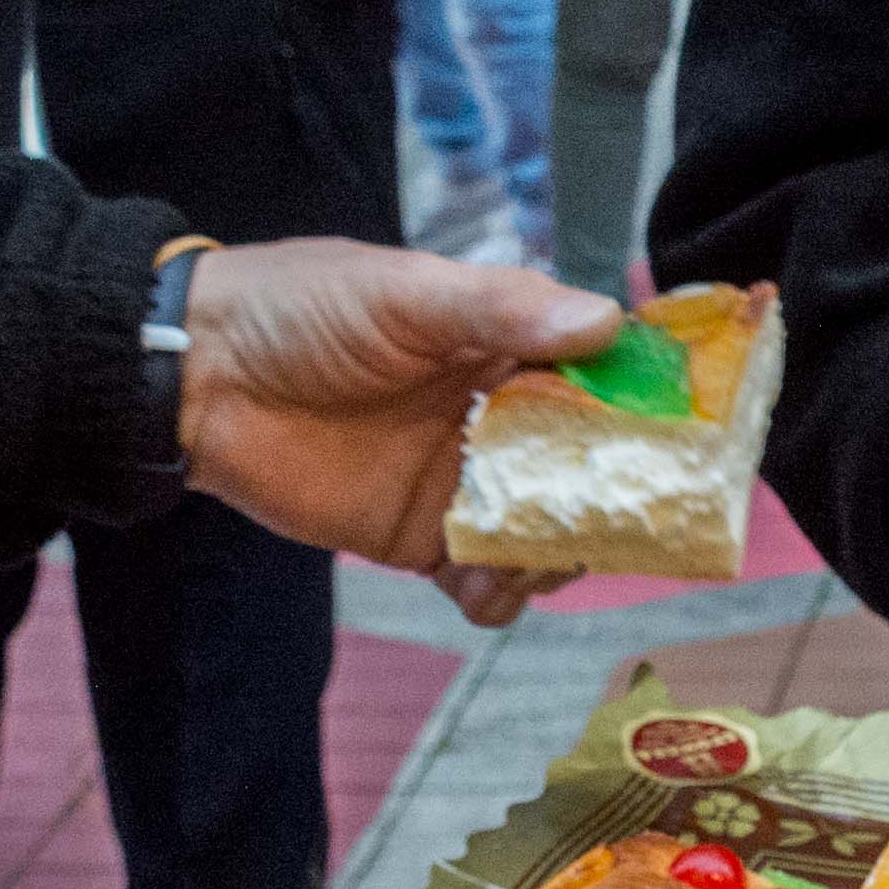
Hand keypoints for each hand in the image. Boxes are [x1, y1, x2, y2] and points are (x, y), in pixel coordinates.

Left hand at [175, 239, 626, 569]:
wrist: (199, 378)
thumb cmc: (302, 308)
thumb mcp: (406, 291)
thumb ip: (503, 308)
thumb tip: (605, 322)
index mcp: (507, 346)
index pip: (602, 376)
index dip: (650, 404)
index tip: (690, 434)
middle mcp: (499, 418)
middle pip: (591, 470)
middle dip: (618, 500)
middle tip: (628, 519)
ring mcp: (463, 483)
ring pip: (546, 534)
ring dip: (561, 555)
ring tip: (544, 559)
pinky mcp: (419, 539)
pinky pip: (480, 582)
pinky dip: (499, 597)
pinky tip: (488, 589)